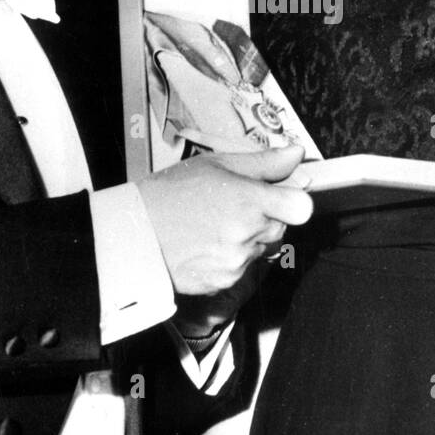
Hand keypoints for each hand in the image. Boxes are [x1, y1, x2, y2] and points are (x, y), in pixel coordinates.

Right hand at [136, 145, 312, 306]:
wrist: (133, 235)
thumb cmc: (170, 194)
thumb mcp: (215, 165)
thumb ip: (263, 162)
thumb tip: (296, 153)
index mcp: (248, 200)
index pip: (301, 207)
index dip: (293, 200)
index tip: (280, 196)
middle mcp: (247, 234)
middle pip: (282, 227)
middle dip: (266, 217)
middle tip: (232, 207)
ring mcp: (237, 261)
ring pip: (262, 248)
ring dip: (248, 238)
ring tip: (213, 225)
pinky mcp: (225, 281)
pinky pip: (243, 268)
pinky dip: (231, 257)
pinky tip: (205, 244)